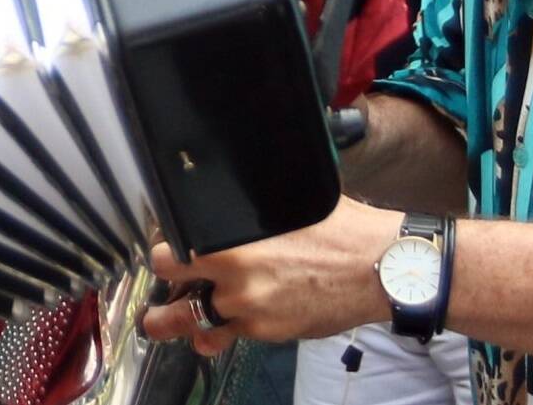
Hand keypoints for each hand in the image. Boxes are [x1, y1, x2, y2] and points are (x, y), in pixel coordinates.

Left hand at [138, 197, 400, 353]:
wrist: (380, 269)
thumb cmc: (339, 230)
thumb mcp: (285, 204)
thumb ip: (246, 209)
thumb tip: (227, 195)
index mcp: (230, 247)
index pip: (170, 256)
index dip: (163, 255)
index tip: (163, 253)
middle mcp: (236, 285)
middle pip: (176, 304)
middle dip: (161, 306)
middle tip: (152, 306)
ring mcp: (253, 314)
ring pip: (201, 328)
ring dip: (183, 327)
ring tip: (164, 326)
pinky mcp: (273, 333)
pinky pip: (235, 336)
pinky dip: (225, 334)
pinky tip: (217, 331)